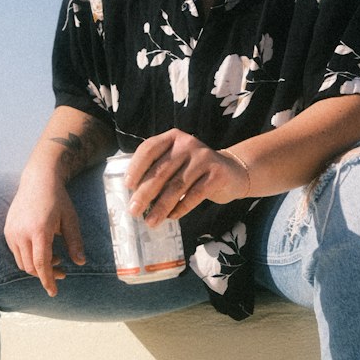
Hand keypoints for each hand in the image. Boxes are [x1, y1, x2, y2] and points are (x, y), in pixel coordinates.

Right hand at [3, 165, 84, 297]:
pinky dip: (29, 257)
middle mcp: (21, 233)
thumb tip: (80, 263)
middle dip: (46, 274)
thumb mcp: (70, 219)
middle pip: (30, 267)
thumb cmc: (57, 199)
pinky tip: (42, 249)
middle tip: (63, 271)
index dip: (48, 280)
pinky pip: (16, 252)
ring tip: (55, 258)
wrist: (38, 179)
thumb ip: (75, 242)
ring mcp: (11, 231)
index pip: (41, 264)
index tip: (54, 292)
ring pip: (22, 262)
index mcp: (39, 231)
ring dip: (37, 266)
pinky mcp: (7, 230)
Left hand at [125, 130, 248, 223]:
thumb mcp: (176, 162)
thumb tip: (133, 194)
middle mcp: (188, 144)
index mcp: (173, 138)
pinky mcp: (217, 174)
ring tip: (150, 221)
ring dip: (161, 206)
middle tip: (133, 211)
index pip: (149, 149)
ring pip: (177, 186)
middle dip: (145, 193)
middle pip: (161, 171)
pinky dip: (181, 208)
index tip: (127, 186)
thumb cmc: (194, 170)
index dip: (136, 167)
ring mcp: (204, 158)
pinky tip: (172, 217)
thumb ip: (158, 170)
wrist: (232, 172)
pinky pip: (195, 195)